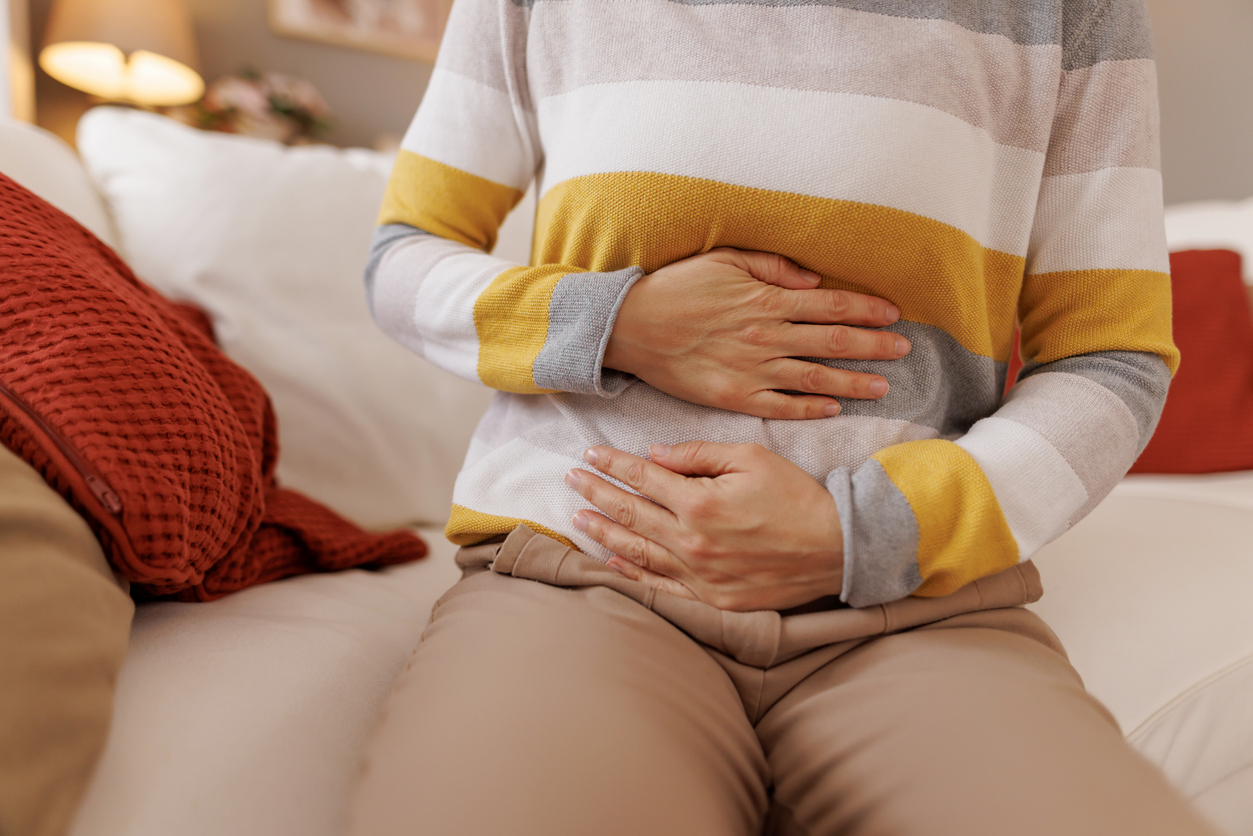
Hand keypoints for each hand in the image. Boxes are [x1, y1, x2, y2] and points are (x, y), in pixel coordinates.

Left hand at [564, 441, 843, 611]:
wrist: (837, 548)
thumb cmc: (796, 496)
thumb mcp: (752, 458)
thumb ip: (699, 455)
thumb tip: (655, 454)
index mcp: (700, 501)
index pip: (643, 478)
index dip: (613, 464)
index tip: (590, 454)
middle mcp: (692, 541)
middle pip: (630, 514)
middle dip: (596, 493)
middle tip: (572, 480)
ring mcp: (699, 574)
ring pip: (637, 552)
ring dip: (603, 533)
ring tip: (578, 519)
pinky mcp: (711, 599)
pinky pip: (660, 587)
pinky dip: (632, 574)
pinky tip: (611, 562)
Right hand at [603, 248, 908, 419]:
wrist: (631, 327)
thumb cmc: (676, 288)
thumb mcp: (724, 260)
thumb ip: (772, 268)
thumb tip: (813, 281)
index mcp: (766, 300)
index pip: (831, 305)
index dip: (867, 309)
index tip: (893, 314)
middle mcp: (766, 336)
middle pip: (834, 342)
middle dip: (874, 345)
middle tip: (904, 350)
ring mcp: (752, 370)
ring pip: (815, 377)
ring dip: (853, 382)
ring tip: (883, 386)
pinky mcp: (734, 397)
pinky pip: (780, 405)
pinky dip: (810, 407)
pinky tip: (833, 408)